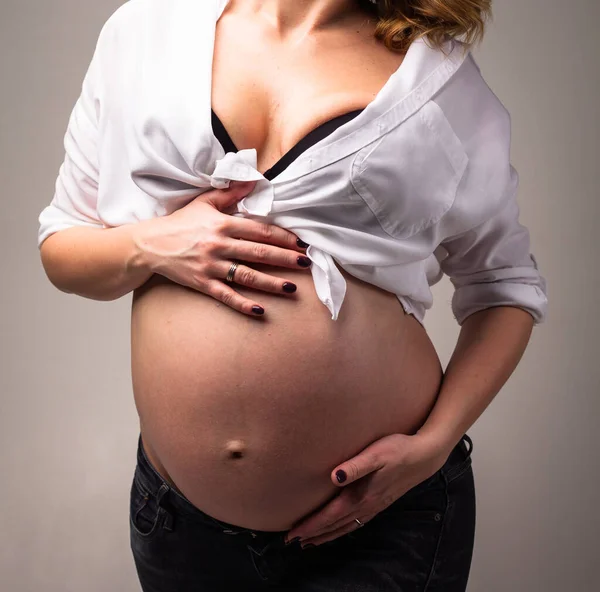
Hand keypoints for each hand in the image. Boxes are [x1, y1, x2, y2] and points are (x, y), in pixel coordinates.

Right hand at [132, 180, 311, 316]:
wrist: (149, 244)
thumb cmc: (180, 223)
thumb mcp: (204, 202)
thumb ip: (230, 192)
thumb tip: (254, 179)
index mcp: (222, 224)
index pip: (260, 230)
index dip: (283, 237)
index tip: (301, 244)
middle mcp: (219, 245)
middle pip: (259, 253)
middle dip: (285, 259)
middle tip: (306, 264)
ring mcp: (210, 266)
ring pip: (247, 276)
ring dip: (272, 283)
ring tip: (292, 288)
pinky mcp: (202, 283)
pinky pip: (226, 295)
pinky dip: (242, 304)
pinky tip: (260, 310)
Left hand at [284, 432, 449, 548]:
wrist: (423, 456)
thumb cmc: (397, 450)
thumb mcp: (375, 454)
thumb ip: (354, 466)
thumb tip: (334, 476)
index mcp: (360, 495)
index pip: (329, 516)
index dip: (310, 526)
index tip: (293, 534)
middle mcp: (366, 505)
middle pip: (334, 525)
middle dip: (313, 534)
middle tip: (292, 541)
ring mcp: (374, 506)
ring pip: (345, 527)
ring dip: (327, 535)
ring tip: (311, 542)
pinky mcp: (380, 503)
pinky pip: (357, 523)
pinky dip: (343, 530)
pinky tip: (340, 529)